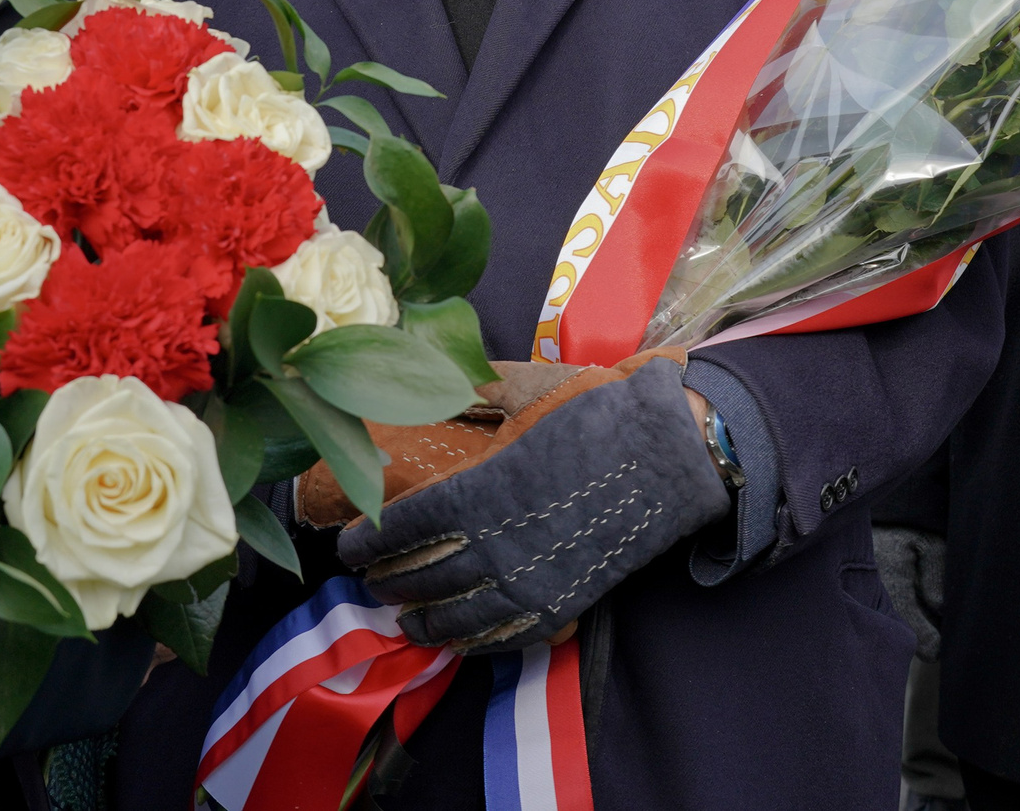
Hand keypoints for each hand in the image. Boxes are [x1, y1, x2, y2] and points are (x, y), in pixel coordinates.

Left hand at [335, 355, 731, 652]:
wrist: (673, 450)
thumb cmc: (600, 413)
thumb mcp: (531, 389)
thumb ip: (481, 388)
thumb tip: (446, 376)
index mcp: (478, 491)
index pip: (401, 530)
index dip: (366, 544)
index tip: (346, 549)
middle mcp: (495, 545)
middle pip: (421, 579)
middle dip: (388, 584)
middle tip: (370, 583)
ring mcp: (531, 581)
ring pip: (459, 618)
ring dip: (424, 622)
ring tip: (405, 620)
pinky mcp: (565, 602)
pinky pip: (507, 636)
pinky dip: (475, 644)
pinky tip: (459, 641)